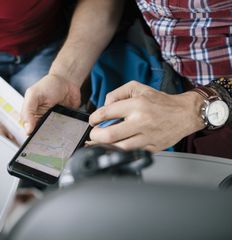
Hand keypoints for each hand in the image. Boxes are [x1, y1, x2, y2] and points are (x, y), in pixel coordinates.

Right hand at [21, 74, 80, 133]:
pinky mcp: (63, 121)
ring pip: (51, 134)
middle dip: (42, 136)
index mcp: (30, 113)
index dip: (30, 134)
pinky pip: (63, 131)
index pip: (27, 128)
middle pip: (40, 133)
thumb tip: (27, 128)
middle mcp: (40, 118)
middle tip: (46, 138)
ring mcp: (52, 120)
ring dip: (53, 135)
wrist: (67, 80)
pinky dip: (64, 132)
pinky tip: (65, 132)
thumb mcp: (34, 94)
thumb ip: (28, 110)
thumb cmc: (49, 85)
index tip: (34, 138)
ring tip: (55, 136)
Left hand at [89, 81, 205, 151]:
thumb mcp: (138, 88)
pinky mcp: (151, 148)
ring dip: (104, 146)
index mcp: (136, 105)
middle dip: (95, 135)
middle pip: (109, 135)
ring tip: (101, 141)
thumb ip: (117, 93)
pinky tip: (114, 146)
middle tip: (94, 133)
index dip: (94, 118)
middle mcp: (141, 122)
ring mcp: (146, 137)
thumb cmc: (160, 101)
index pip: (106, 113)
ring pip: (119, 148)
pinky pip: (130, 153)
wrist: (185, 114)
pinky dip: (119, 151)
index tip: (93, 121)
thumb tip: (104, 105)